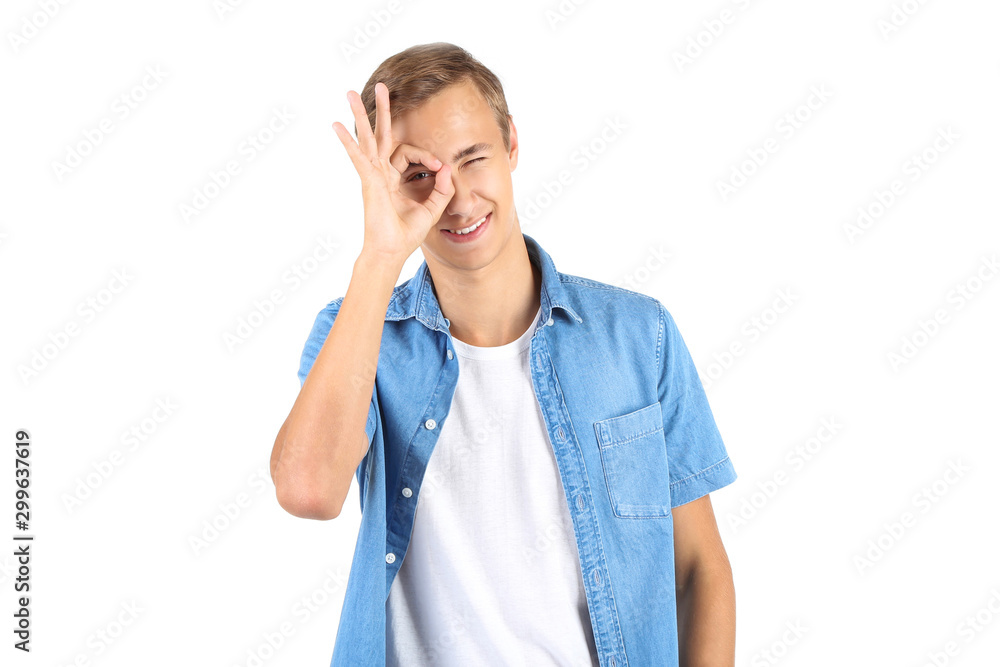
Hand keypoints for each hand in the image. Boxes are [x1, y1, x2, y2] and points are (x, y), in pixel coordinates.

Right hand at [332, 82, 454, 263]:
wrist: (391, 252)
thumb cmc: (406, 235)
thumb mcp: (432, 209)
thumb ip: (442, 189)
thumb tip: (448, 168)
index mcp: (394, 178)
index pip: (409, 153)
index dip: (427, 156)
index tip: (440, 168)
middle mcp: (381, 173)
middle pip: (382, 134)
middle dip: (382, 110)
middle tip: (381, 86)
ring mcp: (372, 175)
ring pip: (367, 138)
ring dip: (360, 114)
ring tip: (350, 92)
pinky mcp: (368, 181)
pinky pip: (357, 157)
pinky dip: (348, 141)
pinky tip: (336, 125)